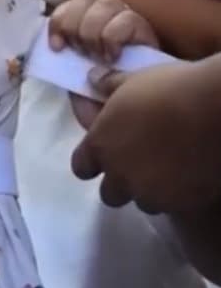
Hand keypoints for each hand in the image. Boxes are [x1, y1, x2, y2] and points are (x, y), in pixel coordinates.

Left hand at [46, 0, 158, 129]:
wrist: (127, 121)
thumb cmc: (100, 103)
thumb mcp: (74, 82)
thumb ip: (64, 61)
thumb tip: (58, 44)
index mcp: (84, 26)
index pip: (69, 4)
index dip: (59, 19)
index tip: (56, 47)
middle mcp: (108, 19)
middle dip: (75, 24)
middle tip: (80, 53)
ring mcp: (129, 24)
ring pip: (107, 3)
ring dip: (93, 30)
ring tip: (97, 57)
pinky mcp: (147, 35)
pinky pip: (128, 19)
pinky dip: (113, 37)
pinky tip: (113, 58)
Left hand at [70, 58, 220, 213]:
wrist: (218, 110)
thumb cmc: (171, 89)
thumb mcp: (134, 80)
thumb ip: (108, 85)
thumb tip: (92, 79)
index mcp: (100, 146)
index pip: (81, 166)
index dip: (90, 162)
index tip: (102, 157)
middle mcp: (120, 176)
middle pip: (110, 193)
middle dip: (121, 183)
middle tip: (140, 166)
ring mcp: (151, 193)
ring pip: (143, 202)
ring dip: (151, 191)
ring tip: (170, 171)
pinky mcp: (182, 205)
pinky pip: (174, 207)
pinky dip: (178, 196)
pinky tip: (190, 178)